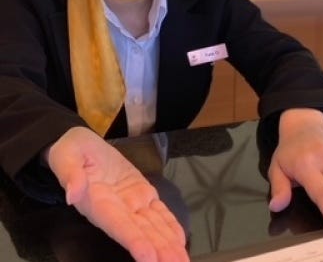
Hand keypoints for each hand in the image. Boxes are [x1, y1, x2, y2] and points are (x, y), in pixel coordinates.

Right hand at [46, 127, 187, 261]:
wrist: (81, 145)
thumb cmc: (70, 152)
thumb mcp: (66, 155)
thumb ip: (70, 174)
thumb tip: (72, 194)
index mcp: (97, 202)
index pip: (118, 225)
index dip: (133, 241)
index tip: (147, 257)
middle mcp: (116, 209)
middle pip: (140, 232)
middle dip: (158, 249)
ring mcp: (131, 202)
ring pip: (152, 225)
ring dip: (167, 243)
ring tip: (182, 260)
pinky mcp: (142, 193)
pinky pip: (158, 211)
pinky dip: (170, 225)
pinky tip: (180, 240)